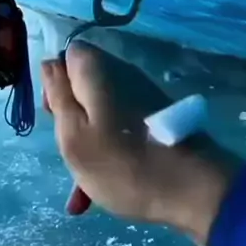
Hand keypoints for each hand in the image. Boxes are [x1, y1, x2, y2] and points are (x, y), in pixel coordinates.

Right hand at [41, 42, 234, 245]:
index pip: (67, 56)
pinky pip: (124, 128)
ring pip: (103, 112)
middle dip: (72, 117)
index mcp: (99, 70)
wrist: (195, 189)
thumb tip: (50, 63)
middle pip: (85, 85)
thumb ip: (58, 96)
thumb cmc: (123, 165)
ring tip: (86, 184)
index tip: (56, 117)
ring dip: (91, 141)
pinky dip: (113, 150)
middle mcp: (124, 75)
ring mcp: (145, 97)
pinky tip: (109, 185)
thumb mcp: (74, 135)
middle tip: (72, 150)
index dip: (56, 84)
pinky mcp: (160, 119)